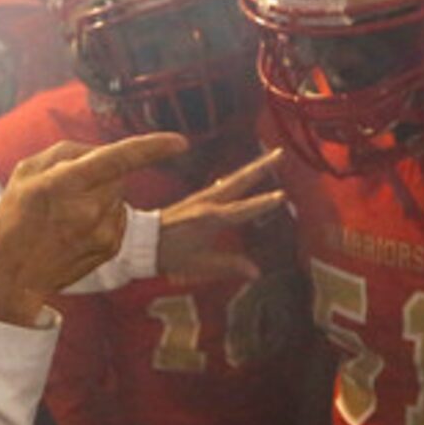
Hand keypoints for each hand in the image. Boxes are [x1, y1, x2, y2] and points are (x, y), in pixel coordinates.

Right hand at [0, 134, 186, 324]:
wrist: (13, 276)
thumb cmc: (15, 219)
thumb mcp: (25, 172)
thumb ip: (65, 152)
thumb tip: (101, 150)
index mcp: (64, 184)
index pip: (117, 159)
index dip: (152, 147)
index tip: (180, 142)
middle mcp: (88, 208)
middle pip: (116, 174)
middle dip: (100, 174)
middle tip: (66, 191)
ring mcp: (103, 231)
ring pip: (117, 196)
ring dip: (100, 197)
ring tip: (66, 216)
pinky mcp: (112, 247)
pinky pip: (118, 216)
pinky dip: (102, 217)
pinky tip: (77, 231)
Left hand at [155, 146, 288, 286]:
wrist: (141, 241)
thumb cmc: (169, 254)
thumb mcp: (199, 264)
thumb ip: (228, 265)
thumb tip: (256, 272)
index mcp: (210, 218)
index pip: (243, 209)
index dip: (263, 204)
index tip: (282, 195)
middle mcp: (208, 203)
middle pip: (239, 181)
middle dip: (261, 167)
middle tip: (279, 153)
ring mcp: (201, 198)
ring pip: (232, 179)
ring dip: (251, 168)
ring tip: (268, 159)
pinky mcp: (196, 199)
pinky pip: (221, 185)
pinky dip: (235, 178)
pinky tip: (239, 177)